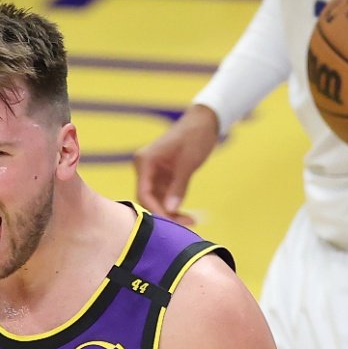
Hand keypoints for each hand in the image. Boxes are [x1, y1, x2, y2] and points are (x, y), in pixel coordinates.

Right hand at [133, 104, 219, 225]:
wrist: (204, 123)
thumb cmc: (195, 137)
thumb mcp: (188, 163)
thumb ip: (178, 187)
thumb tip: (170, 209)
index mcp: (145, 161)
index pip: (143, 194)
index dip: (155, 211)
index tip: (170, 224)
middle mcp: (145, 168)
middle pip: (149, 200)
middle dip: (165, 215)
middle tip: (186, 226)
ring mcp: (153, 173)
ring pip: (157, 201)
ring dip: (171, 213)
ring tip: (191, 222)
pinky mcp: (164, 177)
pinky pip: (165, 197)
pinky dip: (175, 206)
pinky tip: (188, 216)